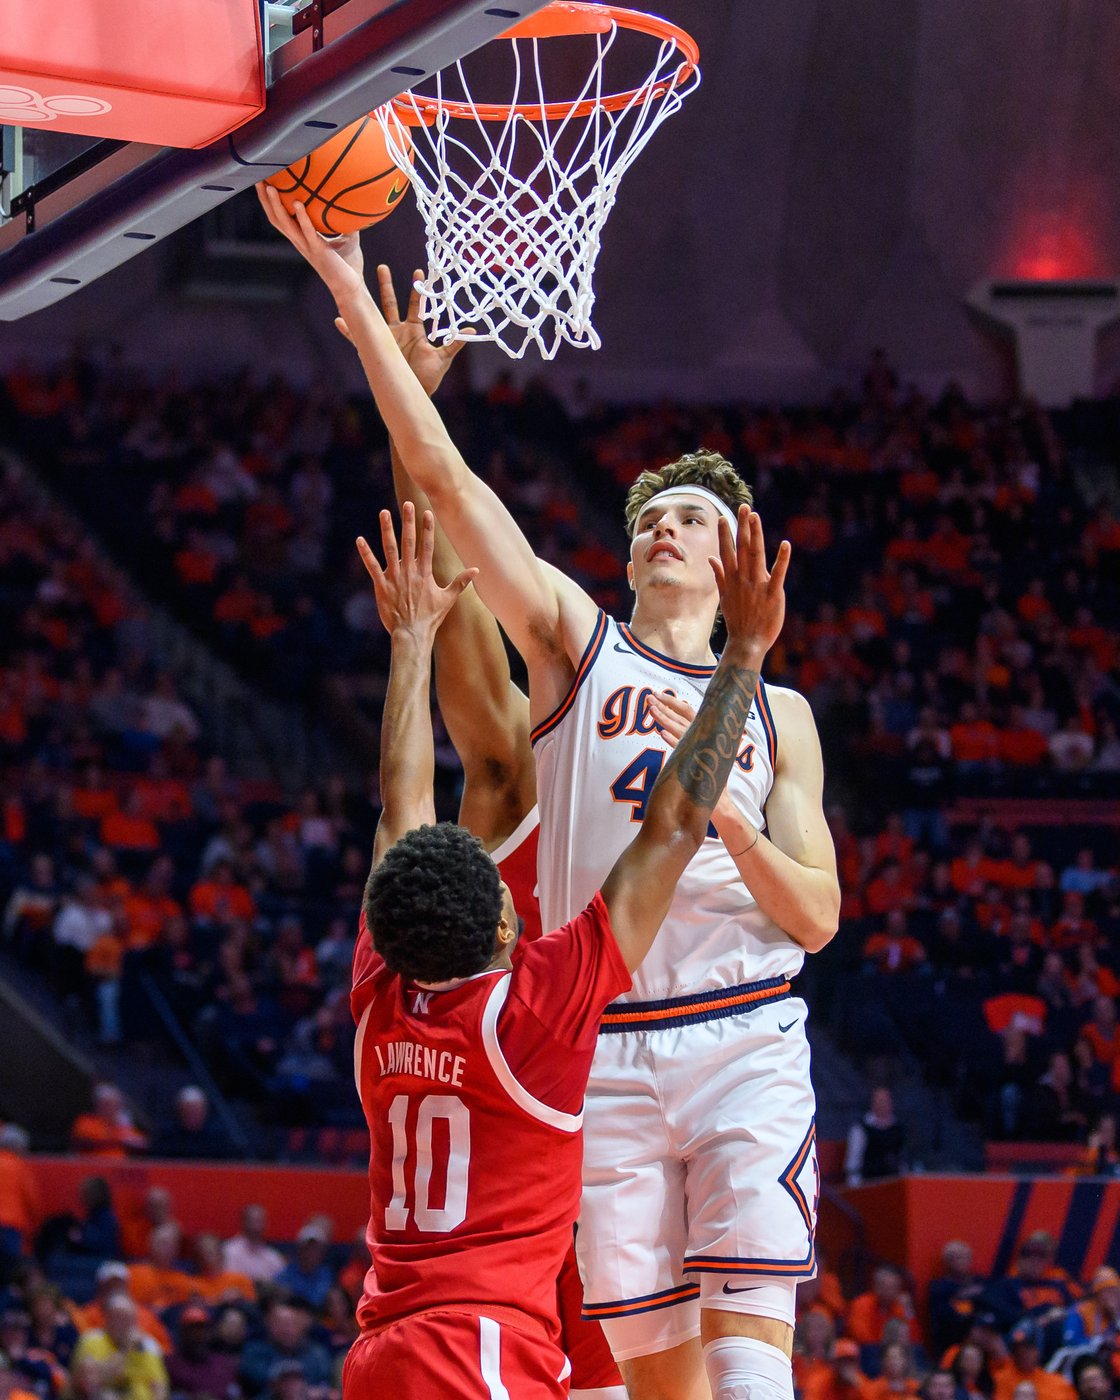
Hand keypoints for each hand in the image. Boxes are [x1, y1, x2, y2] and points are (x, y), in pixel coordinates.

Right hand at [255, 184, 365, 303]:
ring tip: (269, 186)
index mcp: (302, 239)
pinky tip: (298, 203)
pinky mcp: (318, 251)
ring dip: (276, 205)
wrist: (352, 288)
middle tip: (258, 179)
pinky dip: (302, 217)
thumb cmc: (348, 265)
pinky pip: (307, 232)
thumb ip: (345, 222)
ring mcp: (307, 247)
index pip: (282, 218)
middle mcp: (300, 242)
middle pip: (276, 219)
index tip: (265, 182)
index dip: (270, 203)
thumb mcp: (348, 238)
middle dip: (265, 200)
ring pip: (285, 224)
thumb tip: (352, 204)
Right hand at [337, 266, 467, 395]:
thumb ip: (454, 343)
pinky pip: (358, 338)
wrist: (412, 394)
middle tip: (382, 267)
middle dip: (386, 285)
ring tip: (357, 284)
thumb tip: (472, 331)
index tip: (418, 272)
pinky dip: (349, 330)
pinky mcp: (373, 350)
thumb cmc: (427, 378)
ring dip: (365, 300)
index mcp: (414, 330)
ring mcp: (383, 338)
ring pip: (373, 314)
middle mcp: (397, 331)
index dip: (417, 290)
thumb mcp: (442, 359)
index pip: (415, 304)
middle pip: (390, 303)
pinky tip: (339, 319)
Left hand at [357, 502, 476, 638]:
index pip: (427, 546)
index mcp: (425, 573)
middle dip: (408, 521)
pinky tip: (360, 540)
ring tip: (384, 513)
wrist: (412, 634)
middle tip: (407, 503)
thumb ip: (461, 582)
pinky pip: (372, 566)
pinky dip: (366, 553)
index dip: (427, 528)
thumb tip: (476, 570)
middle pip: (409, 542)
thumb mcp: (448, 599)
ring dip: (387, 530)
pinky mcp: (381, 586)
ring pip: (390, 549)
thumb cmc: (431, 618)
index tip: (427, 512)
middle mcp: (410, 572)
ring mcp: (394, 577)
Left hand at [647, 690, 739, 824]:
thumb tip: (667, 729)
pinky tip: (662, 733)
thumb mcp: (695, 753)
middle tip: (650, 696)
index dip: (672, 702)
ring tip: (651, 710)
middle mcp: (704, 736)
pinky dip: (673, 740)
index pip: (687, 711)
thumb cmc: (705, 776)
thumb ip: (684, 740)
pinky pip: (683, 749)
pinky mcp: (698, 762)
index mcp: (704, 732)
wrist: (717, 802)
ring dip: (665, 718)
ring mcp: (701, 748)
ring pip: (681, 729)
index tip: (657, 695)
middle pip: (683, 715)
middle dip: (666, 704)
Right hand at [711, 508, 790, 659]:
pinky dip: (782, 559)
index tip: (722, 516)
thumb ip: (719, 575)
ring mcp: (758, 586)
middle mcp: (743, 579)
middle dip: (742, 527)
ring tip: (755, 517)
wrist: (747, 642)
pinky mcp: (773, 594)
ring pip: (756, 555)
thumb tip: (711, 558)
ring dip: (756, 535)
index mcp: (731, 579)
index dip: (725, 534)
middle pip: (741, 548)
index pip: (726, 552)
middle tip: (744, 507)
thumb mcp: (725, 596)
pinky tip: (785, 544)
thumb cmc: (738, 620)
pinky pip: (778, 574)